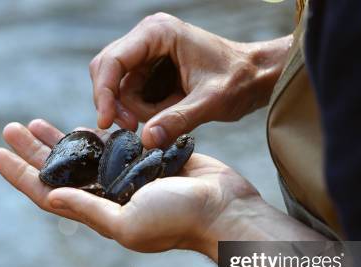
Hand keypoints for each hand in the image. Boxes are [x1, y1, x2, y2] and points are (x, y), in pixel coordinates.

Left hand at [0, 120, 260, 252]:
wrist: (223, 208)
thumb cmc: (178, 219)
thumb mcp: (126, 222)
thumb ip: (88, 210)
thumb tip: (48, 196)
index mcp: (99, 213)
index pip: (48, 193)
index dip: (19, 175)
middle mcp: (107, 196)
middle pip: (59, 170)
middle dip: (32, 150)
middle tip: (8, 128)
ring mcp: (125, 178)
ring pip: (82, 155)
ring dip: (57, 139)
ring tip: (33, 122)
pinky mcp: (145, 160)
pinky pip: (111, 145)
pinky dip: (92, 134)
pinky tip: (76, 124)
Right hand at [90, 12, 291, 147]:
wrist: (257, 76)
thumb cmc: (240, 80)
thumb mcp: (210, 102)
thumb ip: (178, 120)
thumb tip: (147, 139)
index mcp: (158, 33)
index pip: (112, 61)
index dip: (103, 93)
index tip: (106, 122)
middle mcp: (148, 37)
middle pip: (108, 72)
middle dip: (116, 103)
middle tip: (132, 128)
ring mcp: (148, 53)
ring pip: (119, 87)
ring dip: (135, 110)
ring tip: (168, 116)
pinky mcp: (152, 69)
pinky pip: (133, 94)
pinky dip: (144, 110)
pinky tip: (168, 113)